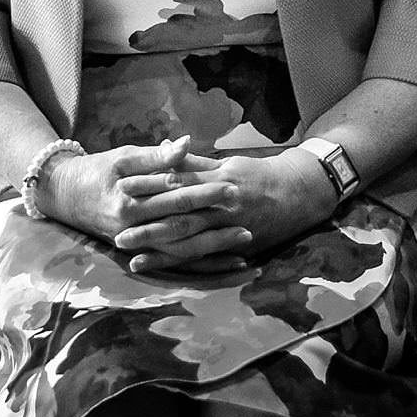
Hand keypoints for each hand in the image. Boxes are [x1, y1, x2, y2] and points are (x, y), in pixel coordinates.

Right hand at [39, 136, 230, 246]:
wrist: (63, 196)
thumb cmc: (98, 170)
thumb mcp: (123, 156)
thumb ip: (156, 155)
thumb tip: (187, 144)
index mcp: (127, 192)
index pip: (171, 190)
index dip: (202, 187)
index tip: (230, 182)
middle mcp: (129, 220)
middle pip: (178, 219)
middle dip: (213, 215)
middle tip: (243, 208)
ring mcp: (132, 240)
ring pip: (178, 245)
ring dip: (212, 244)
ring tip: (244, 239)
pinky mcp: (136, 251)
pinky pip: (171, 260)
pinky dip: (198, 263)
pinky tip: (223, 263)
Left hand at [109, 147, 339, 276]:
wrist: (298, 193)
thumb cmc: (256, 174)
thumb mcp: (226, 162)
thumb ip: (193, 161)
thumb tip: (163, 148)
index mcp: (217, 179)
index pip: (177, 182)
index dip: (148, 186)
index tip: (122, 187)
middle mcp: (223, 204)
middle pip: (179, 216)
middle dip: (148, 226)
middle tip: (118, 233)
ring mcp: (231, 227)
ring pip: (191, 241)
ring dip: (160, 249)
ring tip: (132, 255)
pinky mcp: (237, 244)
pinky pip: (207, 257)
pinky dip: (184, 263)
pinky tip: (164, 268)